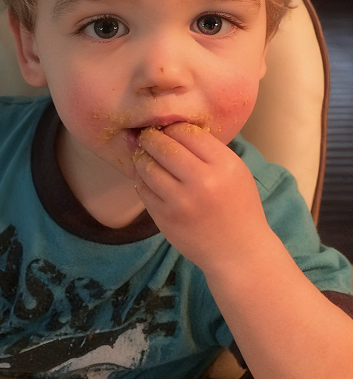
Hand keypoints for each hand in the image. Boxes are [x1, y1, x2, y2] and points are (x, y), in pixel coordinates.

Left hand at [134, 123, 270, 273]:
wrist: (238, 251)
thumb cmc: (238, 206)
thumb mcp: (235, 170)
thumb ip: (207, 150)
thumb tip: (172, 127)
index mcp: (223, 165)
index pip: (186, 132)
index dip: (172, 127)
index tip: (167, 129)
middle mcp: (201, 181)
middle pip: (163, 146)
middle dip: (151, 138)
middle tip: (147, 136)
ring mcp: (180, 201)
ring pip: (147, 166)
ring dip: (141, 157)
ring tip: (144, 154)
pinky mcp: (164, 217)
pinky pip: (143, 188)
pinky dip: (140, 178)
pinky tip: (146, 175)